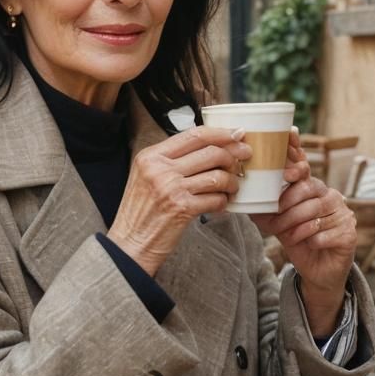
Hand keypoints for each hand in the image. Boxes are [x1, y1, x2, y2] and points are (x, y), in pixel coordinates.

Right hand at [108, 126, 251, 274]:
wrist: (131, 242)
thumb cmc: (141, 211)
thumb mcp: (146, 176)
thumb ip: (169, 160)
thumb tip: (206, 148)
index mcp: (151, 156)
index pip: (194, 135)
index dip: (221, 133)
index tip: (237, 135)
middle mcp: (160, 169)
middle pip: (211, 152)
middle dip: (234, 156)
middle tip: (243, 161)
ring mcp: (172, 189)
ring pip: (217, 176)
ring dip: (232, 182)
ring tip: (232, 187)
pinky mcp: (183, 209)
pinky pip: (216, 199)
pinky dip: (224, 201)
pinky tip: (222, 204)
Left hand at [251, 131, 356, 334]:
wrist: (319, 271)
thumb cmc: (300, 242)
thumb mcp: (280, 225)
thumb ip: (266, 212)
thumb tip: (244, 202)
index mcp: (315, 190)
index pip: (306, 171)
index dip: (296, 166)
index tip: (285, 173)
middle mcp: (332, 197)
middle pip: (308, 191)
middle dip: (286, 208)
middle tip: (274, 225)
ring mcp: (343, 214)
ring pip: (315, 213)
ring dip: (296, 227)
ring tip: (288, 236)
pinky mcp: (349, 234)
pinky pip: (324, 233)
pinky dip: (311, 240)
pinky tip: (309, 245)